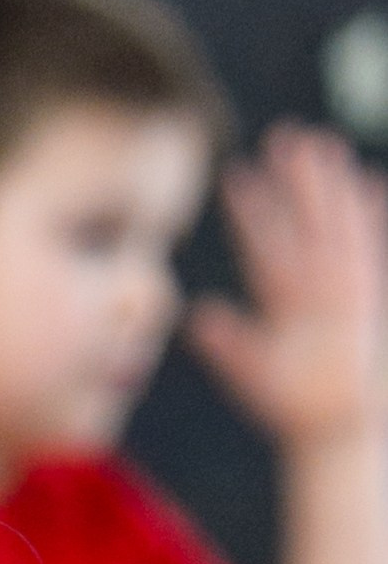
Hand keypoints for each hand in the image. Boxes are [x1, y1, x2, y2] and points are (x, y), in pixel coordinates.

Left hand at [188, 126, 387, 448]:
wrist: (335, 427)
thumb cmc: (292, 405)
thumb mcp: (254, 374)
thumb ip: (228, 344)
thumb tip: (194, 317)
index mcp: (280, 300)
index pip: (263, 245)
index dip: (251, 212)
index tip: (234, 177)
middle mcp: (311, 286)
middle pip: (301, 223)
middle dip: (293, 183)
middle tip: (282, 137)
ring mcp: (342, 289)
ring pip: (334, 227)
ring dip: (328, 190)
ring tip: (323, 147)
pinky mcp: (365, 298)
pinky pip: (369, 251)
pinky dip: (369, 220)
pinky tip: (370, 185)